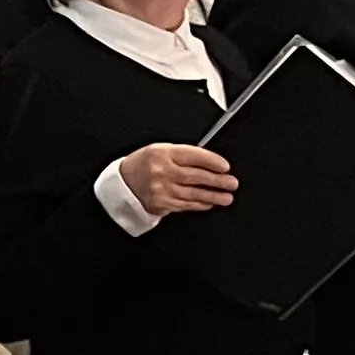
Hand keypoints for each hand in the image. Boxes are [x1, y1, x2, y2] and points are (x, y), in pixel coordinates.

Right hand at [118, 141, 233, 215]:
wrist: (123, 183)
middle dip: (217, 181)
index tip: (225, 167)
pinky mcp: (161, 204)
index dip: (212, 161)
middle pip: (196, 176)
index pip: (193, 156)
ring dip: (213, 196)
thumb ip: (183, 155)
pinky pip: (185, 205)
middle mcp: (162, 171)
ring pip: (193, 193)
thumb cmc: (144, 164)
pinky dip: (199, 204)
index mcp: (163, 153)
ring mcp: (162, 189)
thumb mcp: (161, 150)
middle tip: (231, 183)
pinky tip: (209, 203)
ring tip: (227, 197)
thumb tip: (210, 163)